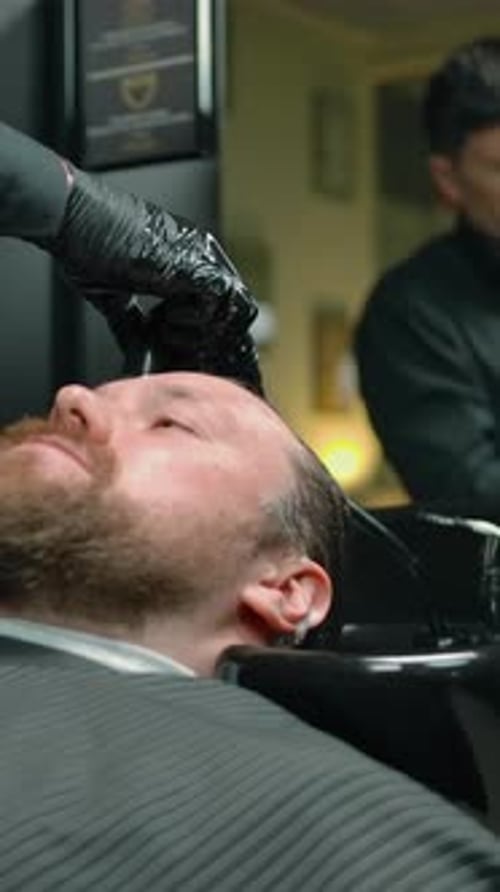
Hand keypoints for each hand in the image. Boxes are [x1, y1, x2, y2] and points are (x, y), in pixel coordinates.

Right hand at [52, 170, 263, 392]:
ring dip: (200, 330)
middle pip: (231, 306)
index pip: (215, 302)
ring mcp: (198, 255)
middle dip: (207, 335)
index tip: (176, 346)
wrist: (71, 216)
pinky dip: (194, 320)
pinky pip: (217, 300)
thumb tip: (136, 349)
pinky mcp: (191, 261)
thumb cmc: (83, 242)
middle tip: (173, 345)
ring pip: (231, 306)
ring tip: (164, 331)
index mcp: (183, 258)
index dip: (202, 331)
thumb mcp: (112, 293)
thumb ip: (131, 321)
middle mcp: (197, 254)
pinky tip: (163, 319)